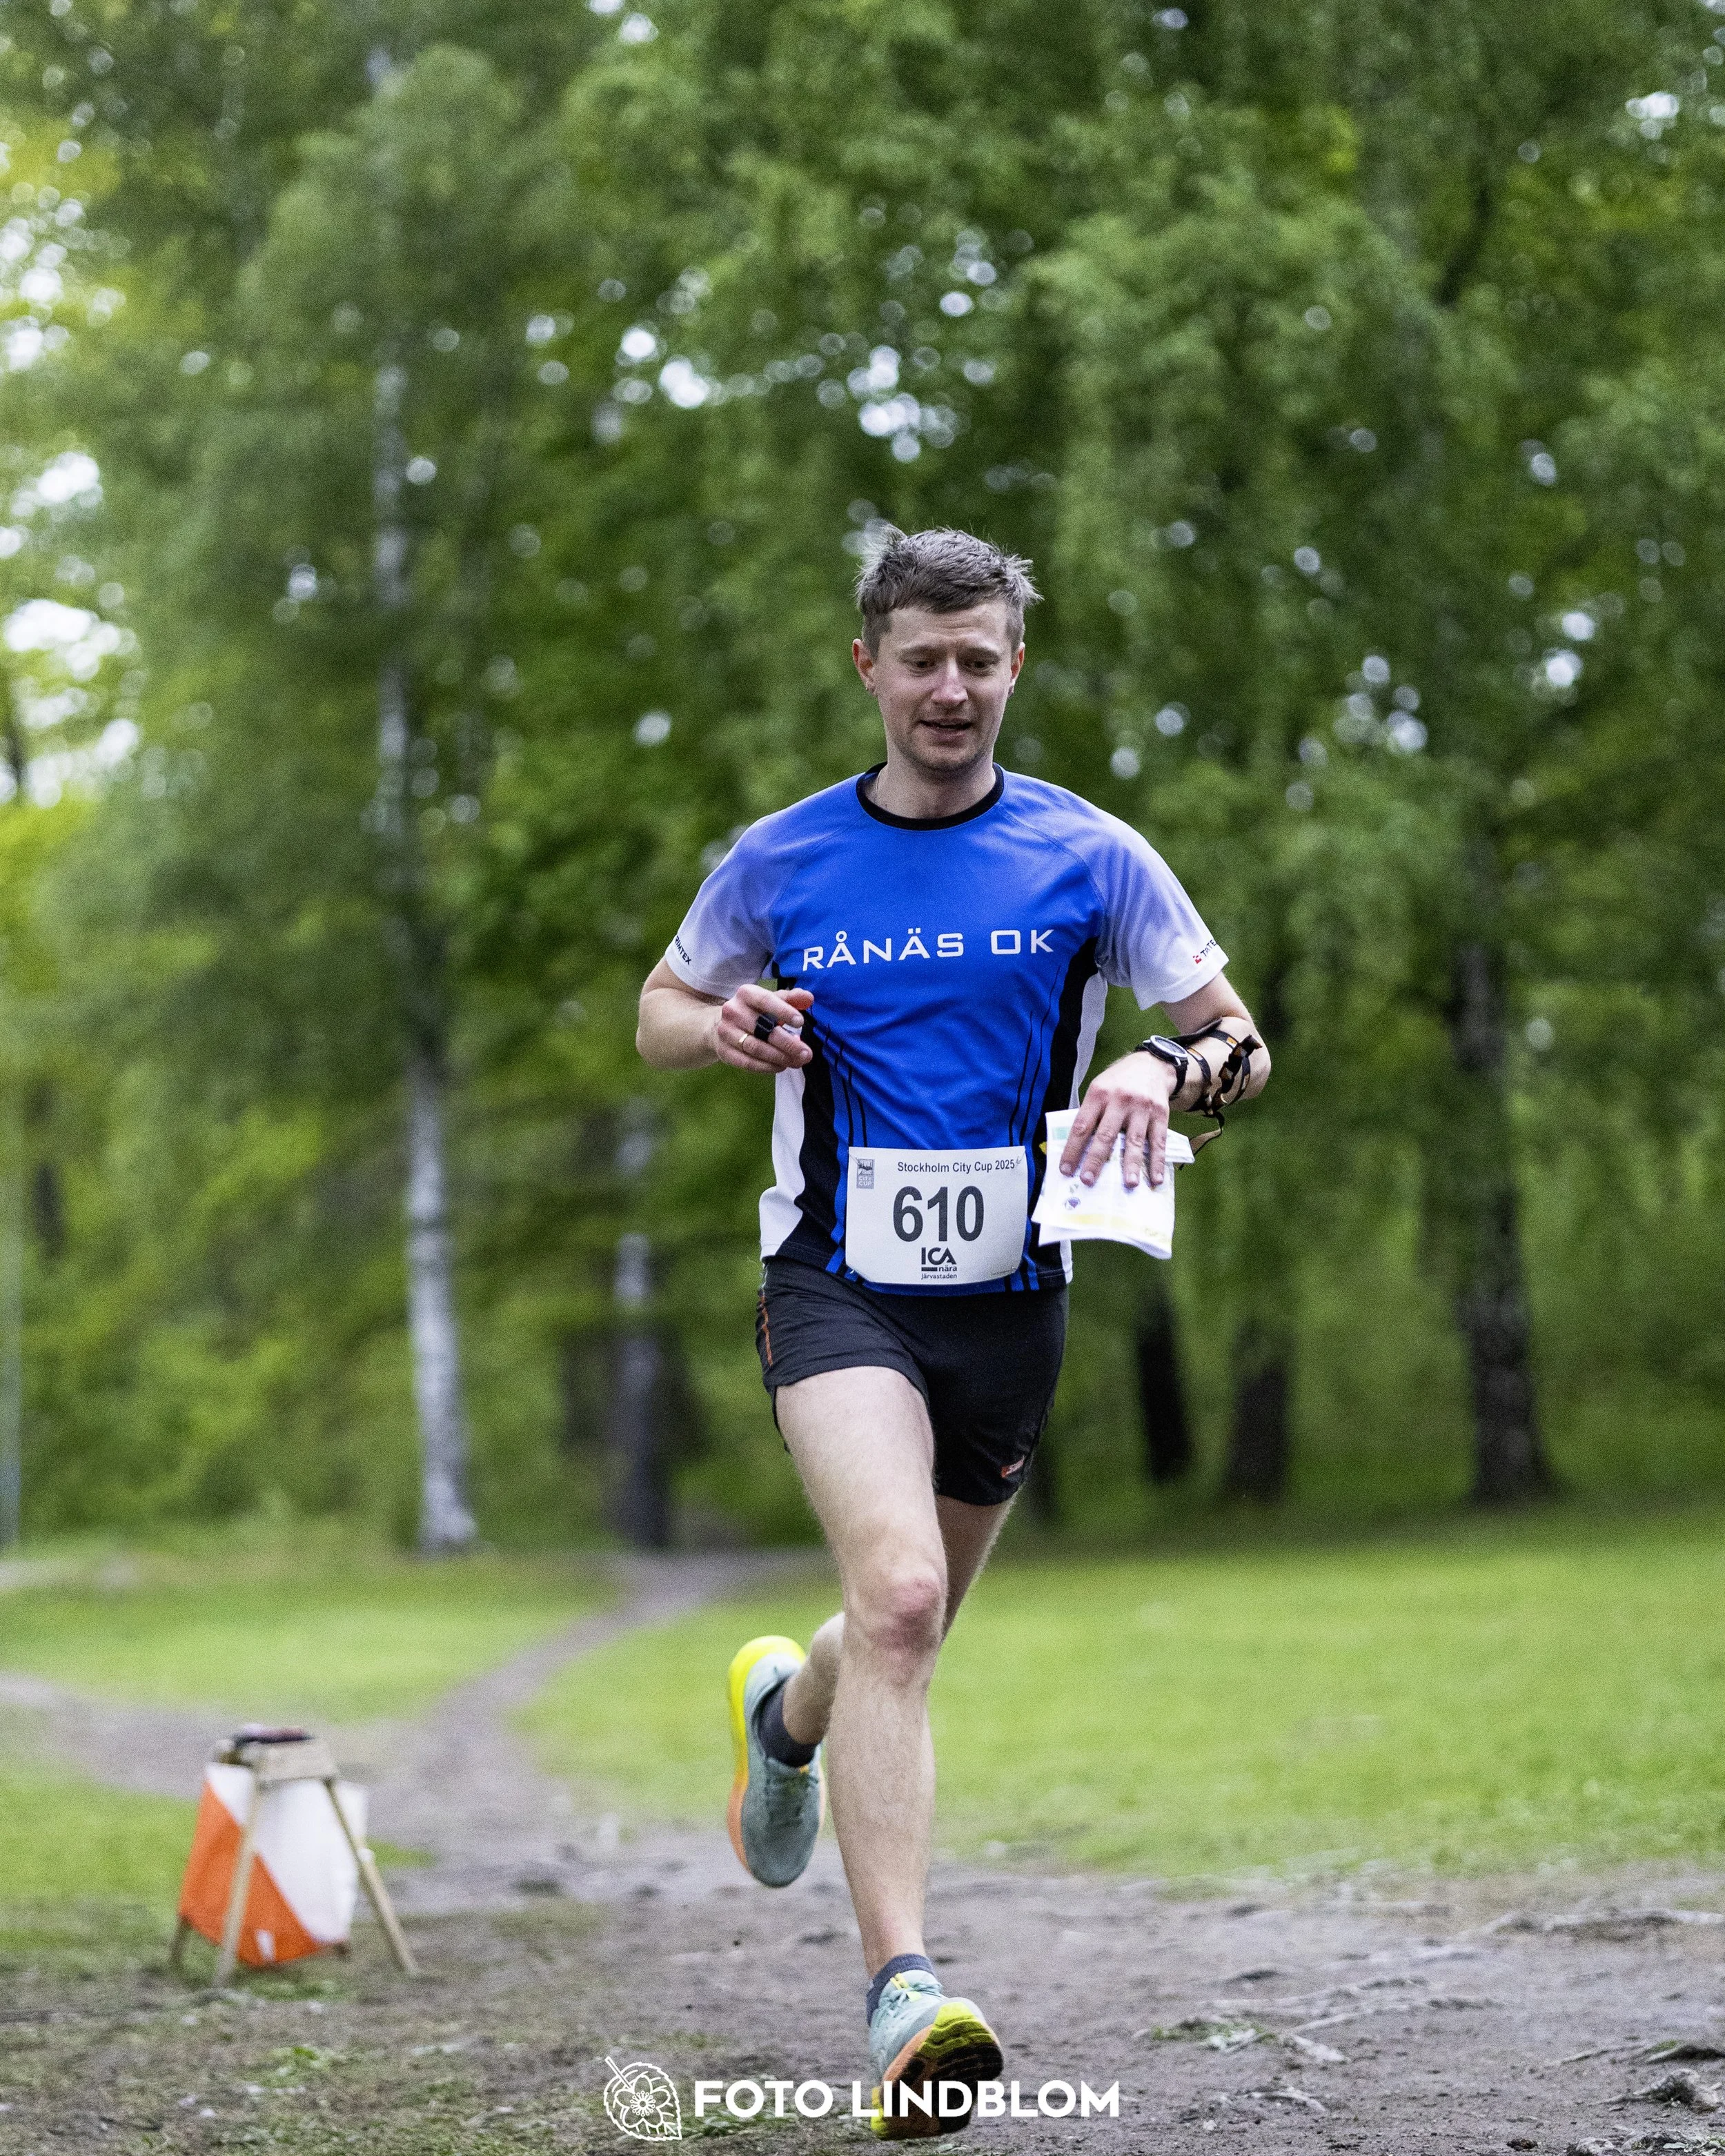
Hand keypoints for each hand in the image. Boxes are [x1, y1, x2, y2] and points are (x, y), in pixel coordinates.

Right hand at [709, 985, 813, 1073]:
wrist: (722, 1026)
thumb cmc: (754, 1011)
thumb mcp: (772, 1000)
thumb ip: (791, 998)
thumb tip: (809, 998)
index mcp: (746, 993)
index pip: (766, 1000)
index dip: (784, 1011)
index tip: (800, 1023)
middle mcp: (733, 1011)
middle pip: (763, 1029)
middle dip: (788, 1043)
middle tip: (806, 1053)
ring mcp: (726, 1032)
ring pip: (756, 1048)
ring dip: (780, 1058)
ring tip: (797, 1062)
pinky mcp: (723, 1051)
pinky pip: (747, 1063)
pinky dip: (767, 1067)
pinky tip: (781, 1066)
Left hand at [1059, 1050, 1175, 1189]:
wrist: (1152, 1064)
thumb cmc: (1119, 1081)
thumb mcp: (1100, 1087)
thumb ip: (1091, 1113)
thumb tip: (1079, 1148)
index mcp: (1098, 1094)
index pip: (1082, 1125)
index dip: (1072, 1149)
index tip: (1066, 1169)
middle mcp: (1120, 1100)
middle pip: (1106, 1135)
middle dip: (1096, 1160)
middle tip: (1088, 1180)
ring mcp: (1142, 1108)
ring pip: (1134, 1140)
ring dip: (1131, 1164)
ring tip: (1128, 1184)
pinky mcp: (1161, 1114)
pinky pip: (1158, 1141)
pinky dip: (1157, 1161)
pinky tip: (1155, 1177)